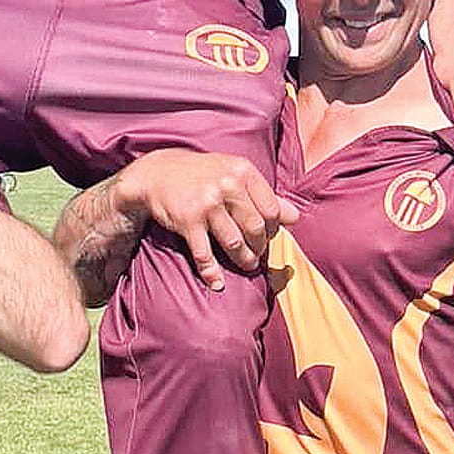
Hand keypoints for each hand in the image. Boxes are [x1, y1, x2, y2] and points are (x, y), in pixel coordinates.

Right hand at [117, 150, 298, 292]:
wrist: (158, 173)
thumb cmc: (202, 175)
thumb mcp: (233, 174)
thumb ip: (263, 195)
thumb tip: (295, 218)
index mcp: (243, 172)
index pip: (272, 209)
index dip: (274, 228)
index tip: (267, 237)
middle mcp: (227, 185)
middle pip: (257, 228)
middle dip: (260, 247)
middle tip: (257, 255)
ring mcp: (207, 203)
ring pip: (235, 243)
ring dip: (243, 260)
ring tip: (246, 265)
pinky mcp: (188, 221)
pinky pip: (204, 254)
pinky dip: (211, 272)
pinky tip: (216, 282)